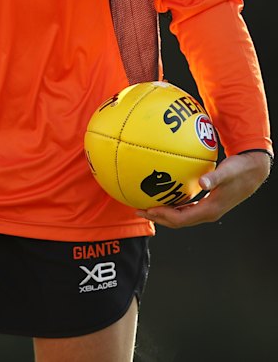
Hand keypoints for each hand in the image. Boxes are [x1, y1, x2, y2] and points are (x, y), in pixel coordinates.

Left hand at [136, 150, 271, 228]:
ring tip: (145, 206)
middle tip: (138, 210)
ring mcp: (207, 210)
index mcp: (210, 210)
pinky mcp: (207, 203)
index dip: (163, 216)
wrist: (253, 172)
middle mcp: (207, 213)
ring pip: (181, 216)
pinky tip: (163, 197)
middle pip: (178, 222)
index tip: (148, 209)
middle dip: (158, 217)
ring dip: (163, 213)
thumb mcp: (227, 172)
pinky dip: (172, 206)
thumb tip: (202, 182)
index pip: (182, 219)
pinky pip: (186, 209)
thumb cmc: (239, 170)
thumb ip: (214, 178)